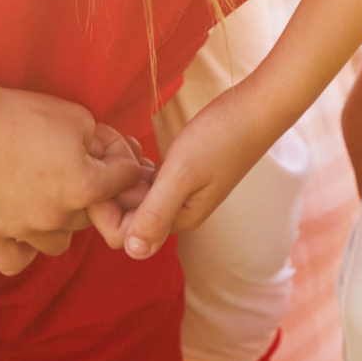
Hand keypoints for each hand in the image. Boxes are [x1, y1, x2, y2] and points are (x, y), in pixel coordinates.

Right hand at [0, 87, 148, 275]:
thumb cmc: (23, 115)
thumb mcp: (80, 117)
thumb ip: (105, 143)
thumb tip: (111, 157)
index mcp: (85, 186)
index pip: (126, 178)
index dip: (120, 156)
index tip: (103, 145)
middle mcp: (58, 216)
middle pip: (93, 215)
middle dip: (91, 192)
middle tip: (73, 167)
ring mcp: (22, 230)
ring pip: (59, 244)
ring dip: (61, 225)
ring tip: (49, 200)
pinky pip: (15, 263)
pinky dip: (24, 251)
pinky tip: (25, 231)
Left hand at [114, 84, 280, 259]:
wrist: (257, 107)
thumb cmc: (222, 136)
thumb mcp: (184, 173)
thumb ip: (157, 212)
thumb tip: (133, 253)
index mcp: (181, 219)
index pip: (125, 236)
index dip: (107, 212)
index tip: (104, 179)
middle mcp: (179, 212)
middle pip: (128, 218)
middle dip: (112, 194)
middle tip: (111, 159)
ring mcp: (181, 193)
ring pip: (136, 198)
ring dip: (122, 180)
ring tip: (122, 151)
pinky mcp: (182, 175)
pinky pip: (147, 183)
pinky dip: (134, 170)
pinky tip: (135, 149)